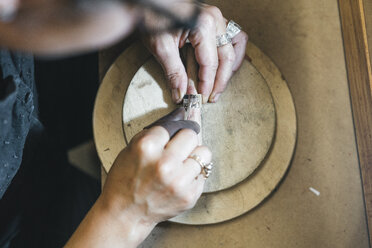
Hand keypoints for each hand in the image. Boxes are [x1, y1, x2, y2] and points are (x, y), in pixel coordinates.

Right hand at [66, 108, 210, 247]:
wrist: (124, 214)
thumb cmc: (125, 181)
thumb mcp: (130, 149)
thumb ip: (154, 131)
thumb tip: (180, 114)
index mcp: (146, 148)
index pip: (172, 125)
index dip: (168, 133)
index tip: (168, 138)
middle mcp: (164, 164)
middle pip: (191, 135)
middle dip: (184, 140)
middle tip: (176, 149)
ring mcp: (179, 181)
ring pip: (204, 153)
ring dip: (193, 156)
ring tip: (181, 164)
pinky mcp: (189, 195)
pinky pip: (203, 173)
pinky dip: (193, 174)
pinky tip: (180, 179)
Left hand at [143, 4, 247, 103]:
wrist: (149, 3)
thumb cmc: (152, 18)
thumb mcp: (160, 46)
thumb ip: (173, 72)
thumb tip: (180, 94)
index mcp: (203, 24)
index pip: (210, 62)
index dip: (207, 83)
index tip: (202, 97)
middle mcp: (215, 20)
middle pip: (226, 57)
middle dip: (220, 80)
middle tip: (211, 97)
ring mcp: (218, 19)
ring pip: (235, 46)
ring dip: (229, 67)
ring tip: (219, 84)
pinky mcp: (215, 21)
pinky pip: (234, 37)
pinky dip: (232, 53)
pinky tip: (224, 67)